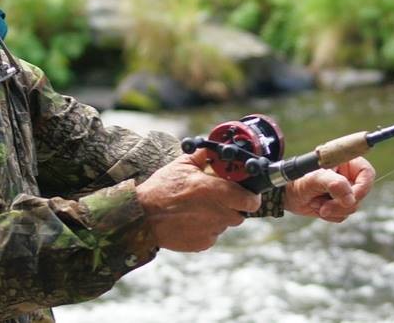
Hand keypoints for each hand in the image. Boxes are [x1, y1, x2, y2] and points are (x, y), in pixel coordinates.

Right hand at [136, 149, 260, 251]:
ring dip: (219, 217)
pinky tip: (191, 220)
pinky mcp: (202, 244)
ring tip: (199, 209)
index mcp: (214, 191)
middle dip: (234, 206)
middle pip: (240, 214)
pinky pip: (212, 235)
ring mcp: (210, 230)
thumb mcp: (181, 165)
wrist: (142, 216)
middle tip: (219, 199)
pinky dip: (206, 229)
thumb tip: (216, 148)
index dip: (251, 197)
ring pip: (225, 224)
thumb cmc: (162, 188)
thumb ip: (203, 156)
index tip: (247, 193)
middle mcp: (217, 213)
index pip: (250, 200)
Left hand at [284, 156, 374, 221]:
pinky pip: (343, 215)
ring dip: (334, 210)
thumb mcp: (315, 179)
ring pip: (352, 207)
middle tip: (325, 206)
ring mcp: (344, 191)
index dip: (363, 187)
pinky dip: (331, 215)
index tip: (351, 197)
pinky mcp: (339, 205)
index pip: (366, 173)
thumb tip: (350, 199)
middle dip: (341, 203)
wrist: (286, 195)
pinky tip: (318, 207)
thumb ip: (333, 185)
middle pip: (360, 194)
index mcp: (345, 162)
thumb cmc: (298, 180)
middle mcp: (347, 176)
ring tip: (316, 203)